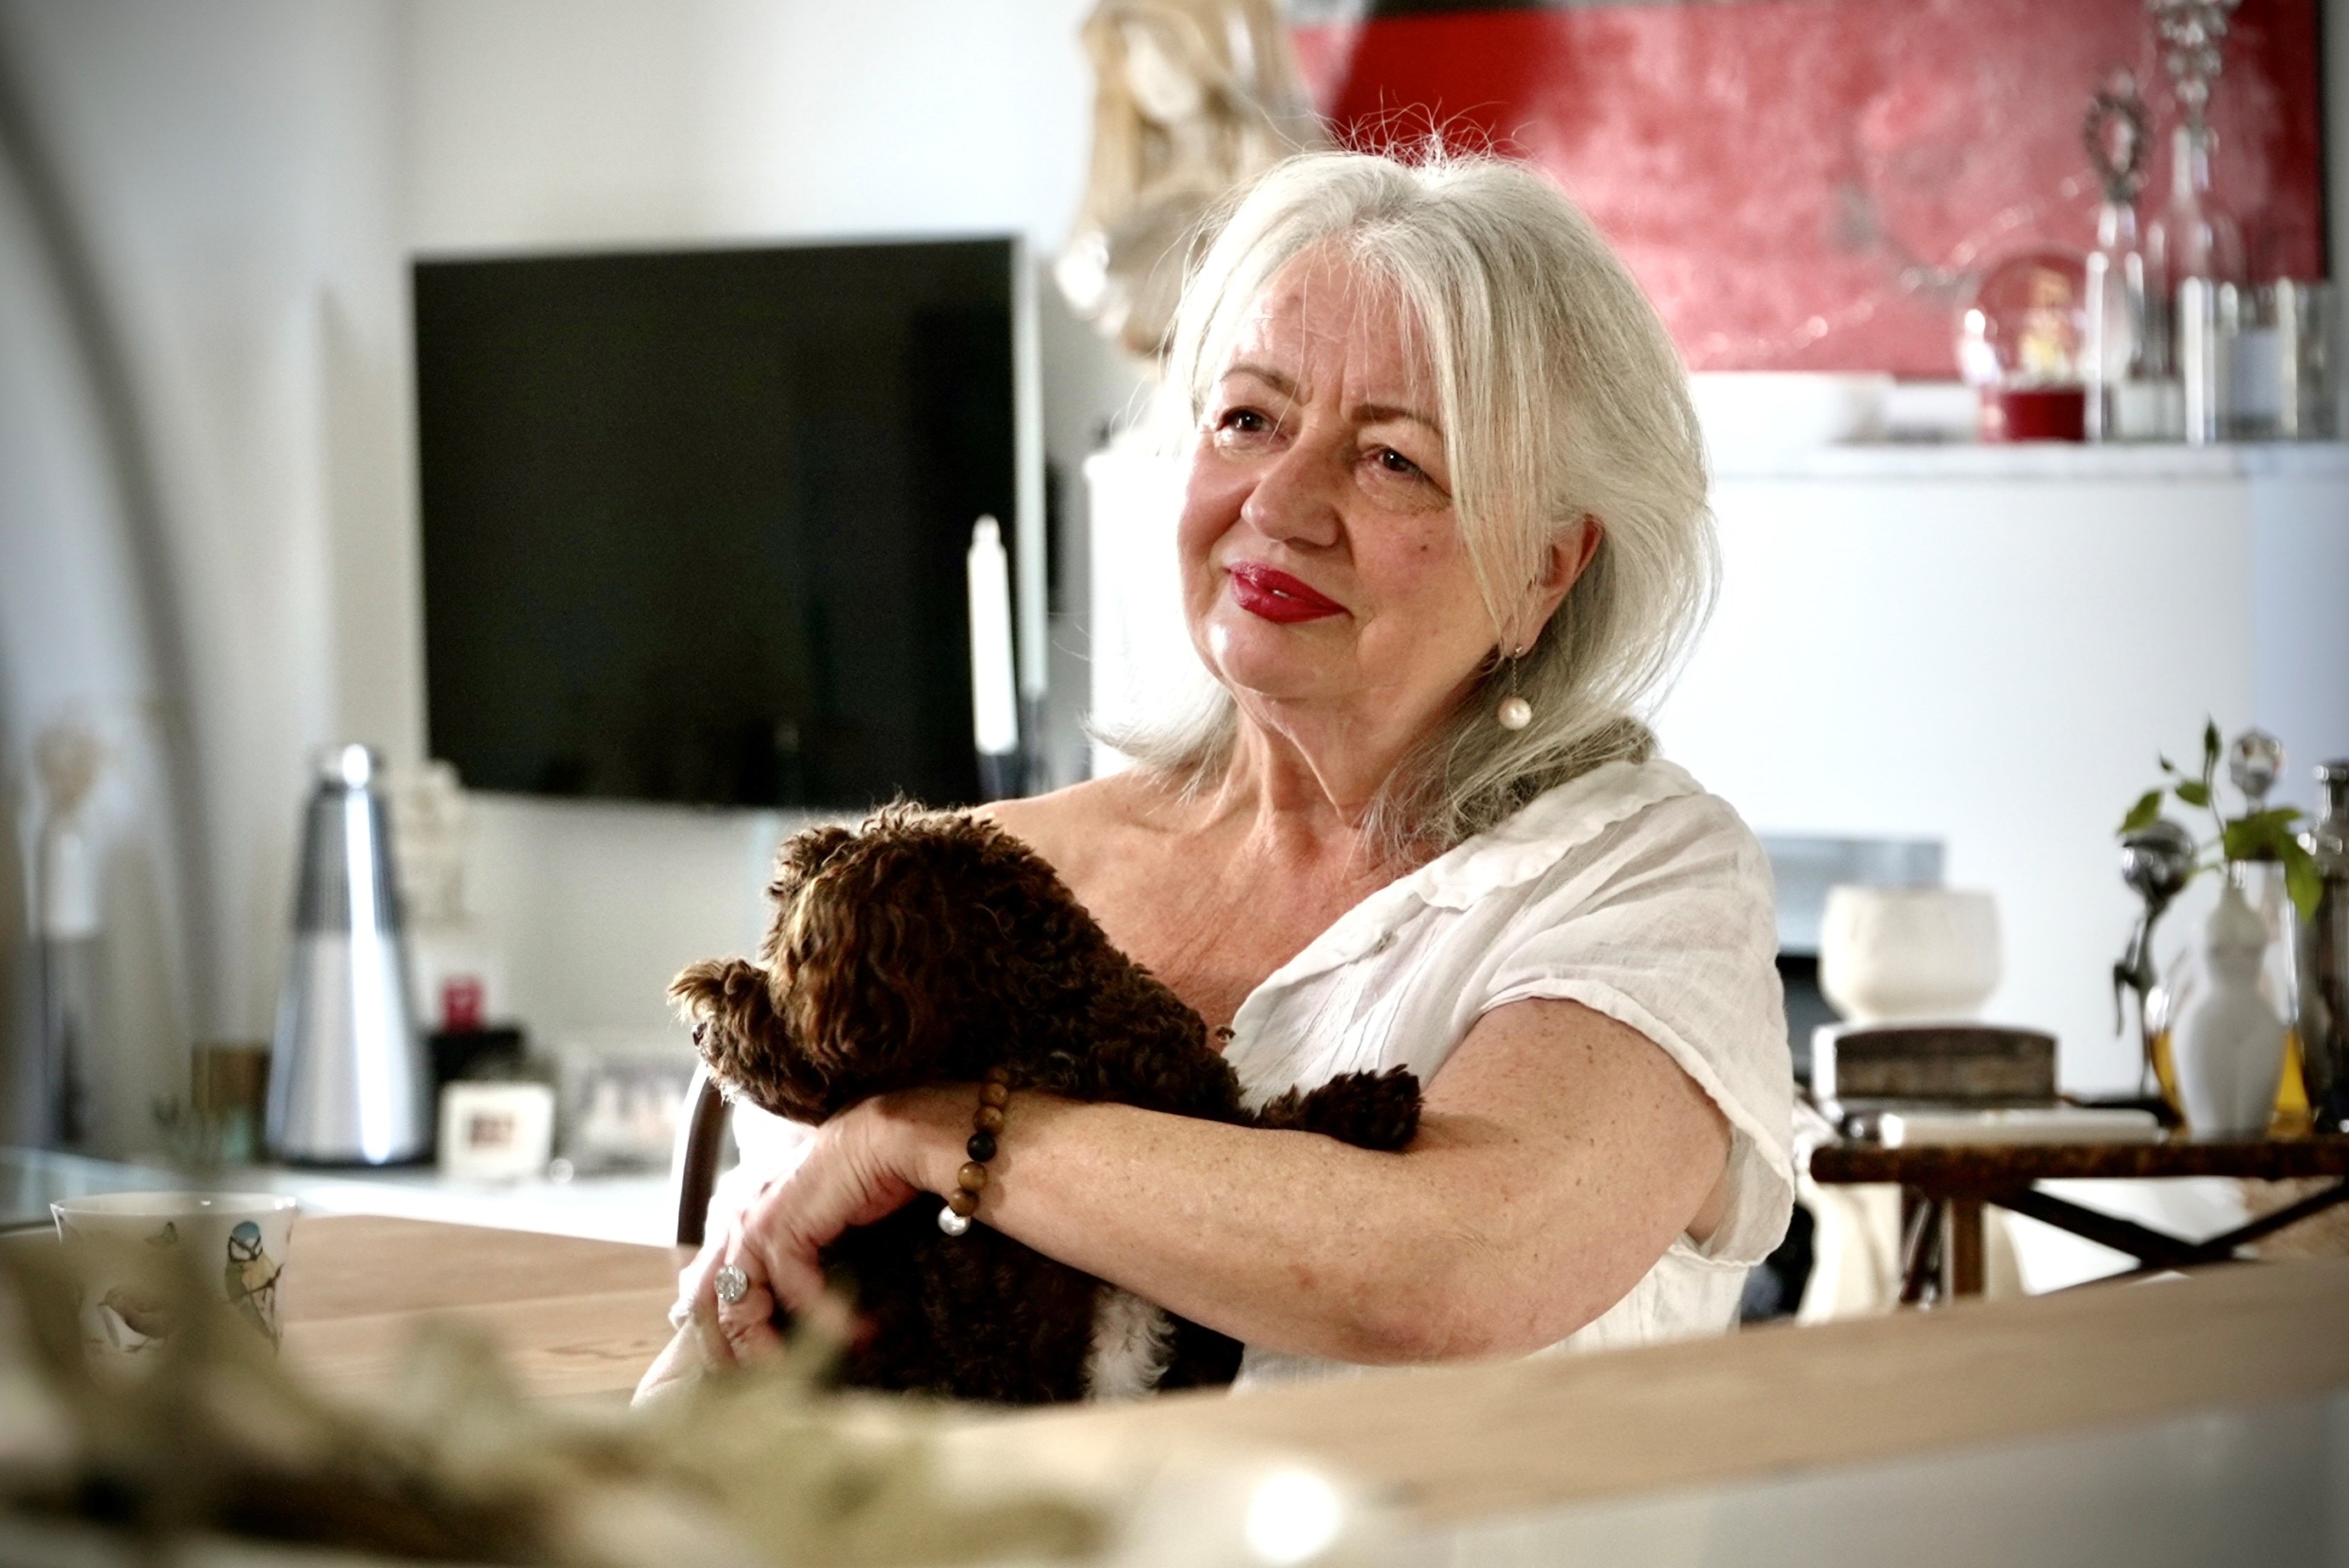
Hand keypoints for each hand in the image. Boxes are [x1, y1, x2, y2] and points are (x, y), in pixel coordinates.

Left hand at [672, 1093, 955, 1363]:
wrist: (883, 1140)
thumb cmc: (852, 1182)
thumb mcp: (806, 1226)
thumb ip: (782, 1259)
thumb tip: (772, 1308)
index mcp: (732, 1222)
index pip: (701, 1291)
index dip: (716, 1338)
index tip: (744, 1375)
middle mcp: (732, 1222)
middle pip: (706, 1307)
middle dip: (730, 1355)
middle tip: (765, 1390)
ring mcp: (751, 1223)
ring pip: (740, 1308)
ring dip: (773, 1347)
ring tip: (807, 1373)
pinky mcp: (782, 1225)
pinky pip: (792, 1290)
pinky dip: (824, 1317)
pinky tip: (855, 1332)